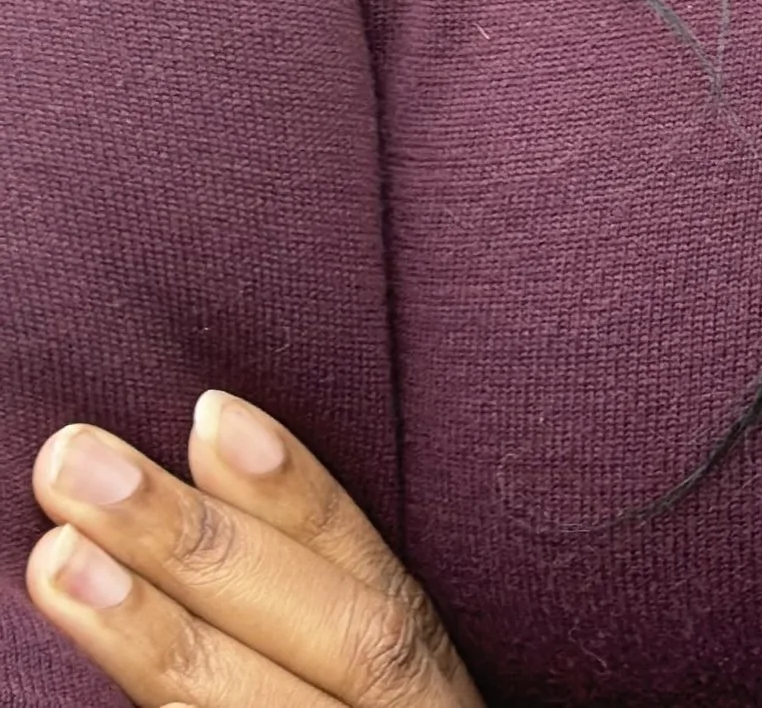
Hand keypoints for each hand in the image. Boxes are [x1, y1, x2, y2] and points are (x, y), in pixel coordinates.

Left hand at [23, 395, 480, 707]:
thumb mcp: (365, 700)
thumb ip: (308, 617)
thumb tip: (204, 448)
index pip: (380, 600)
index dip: (305, 502)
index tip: (207, 412)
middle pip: (333, 650)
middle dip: (203, 550)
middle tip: (74, 464)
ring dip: (154, 641)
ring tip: (53, 560)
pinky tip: (53, 705)